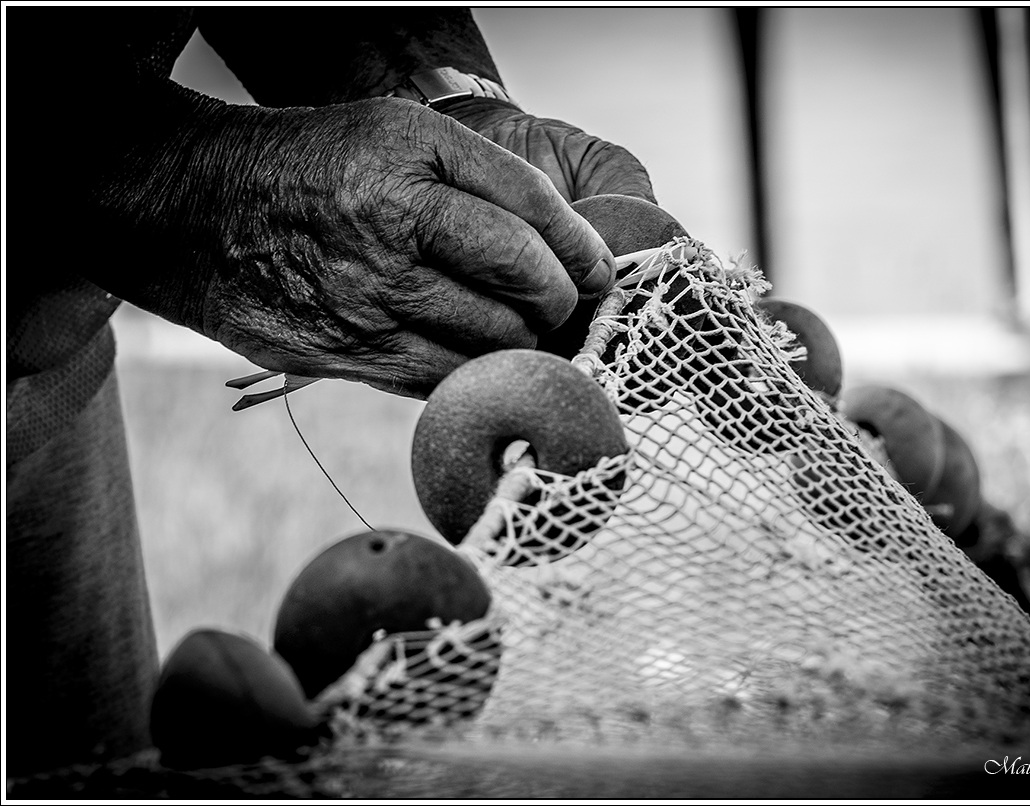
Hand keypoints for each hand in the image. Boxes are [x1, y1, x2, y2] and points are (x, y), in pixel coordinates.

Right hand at [114, 97, 616, 398]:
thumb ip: (483, 181)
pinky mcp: (342, 354)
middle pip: (526, 285)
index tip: (596, 271)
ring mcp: (366, 296)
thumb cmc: (316, 168)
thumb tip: (570, 253)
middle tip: (555, 303)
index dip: (582, 251)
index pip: (534, 213)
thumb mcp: (396, 134)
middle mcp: (391, 223)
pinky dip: (466, 373)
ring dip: (517, 345)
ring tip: (507, 328)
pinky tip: (459, 351)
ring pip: (493, 346)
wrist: (194, 210)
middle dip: (558, 302)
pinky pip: (440, 381)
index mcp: (410, 155)